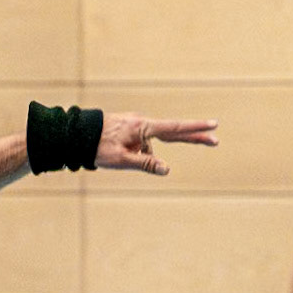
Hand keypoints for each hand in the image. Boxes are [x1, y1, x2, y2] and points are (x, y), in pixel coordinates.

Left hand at [97, 114, 218, 175]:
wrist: (77, 135)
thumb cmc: (98, 147)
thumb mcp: (121, 160)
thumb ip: (145, 164)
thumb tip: (167, 169)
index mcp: (143, 127)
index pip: (175, 128)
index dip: (195, 129)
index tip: (213, 125)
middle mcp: (143, 123)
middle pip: (174, 132)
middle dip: (193, 137)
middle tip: (215, 140)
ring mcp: (136, 126)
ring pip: (150, 145)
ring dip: (144, 156)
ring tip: (115, 154)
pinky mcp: (130, 130)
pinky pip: (139, 146)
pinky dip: (135, 154)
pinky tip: (116, 155)